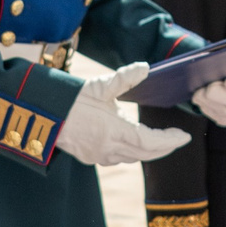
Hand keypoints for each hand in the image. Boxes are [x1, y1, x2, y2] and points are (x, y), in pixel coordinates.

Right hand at [54, 64, 190, 166]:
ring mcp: (98, 156)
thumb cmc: (69, 98)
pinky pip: (117, 159)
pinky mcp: (89, 158)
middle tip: (177, 139)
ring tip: (159, 142)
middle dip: (165, 148)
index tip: (184, 135)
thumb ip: (124, 78)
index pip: (151, 142)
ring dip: (148, 152)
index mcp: (114, 131)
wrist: (41, 115)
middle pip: (146, 154)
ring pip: (132, 158)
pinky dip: (131, 152)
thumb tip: (145, 68)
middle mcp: (109, 149)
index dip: (170, 140)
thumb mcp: (98, 86)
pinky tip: (131, 144)